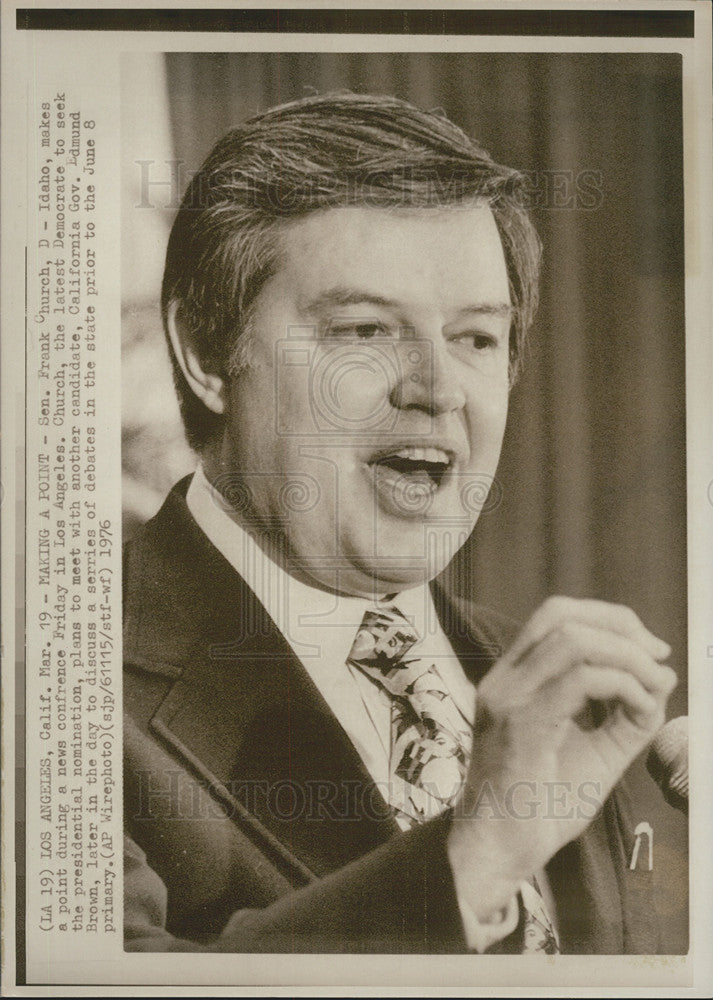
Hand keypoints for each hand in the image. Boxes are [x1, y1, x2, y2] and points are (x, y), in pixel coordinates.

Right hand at [446, 596, 676, 918]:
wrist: (499, 853)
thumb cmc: (540, 807)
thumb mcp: (596, 753)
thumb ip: (627, 717)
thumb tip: (663, 677)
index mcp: (514, 679)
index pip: (557, 615)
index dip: (610, 619)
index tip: (652, 651)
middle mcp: (504, 680)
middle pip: (561, 614)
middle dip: (621, 628)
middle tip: (658, 661)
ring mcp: (507, 699)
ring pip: (571, 640)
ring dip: (626, 656)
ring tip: (651, 688)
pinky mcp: (520, 726)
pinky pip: (578, 682)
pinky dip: (621, 685)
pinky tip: (640, 709)